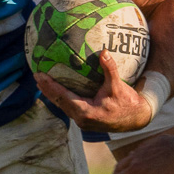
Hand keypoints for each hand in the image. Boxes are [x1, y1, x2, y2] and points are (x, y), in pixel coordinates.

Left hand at [35, 51, 154, 133]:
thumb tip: (103, 52)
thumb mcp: (118, 86)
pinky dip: (62, 98)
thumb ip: (110, 69)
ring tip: (42, 83)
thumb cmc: (128, 103)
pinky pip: (70, 107)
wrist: (137, 119)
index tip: (39, 76)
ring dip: (53, 94)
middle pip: (59, 103)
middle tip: (36, 76)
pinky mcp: (86, 120)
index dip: (50, 86)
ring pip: (63, 106)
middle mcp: (82, 119)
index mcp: (86, 112)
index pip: (63, 97)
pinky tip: (58, 90)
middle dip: (47, 90)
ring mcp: (83, 121)